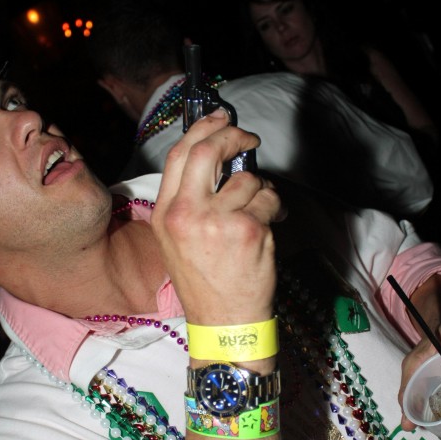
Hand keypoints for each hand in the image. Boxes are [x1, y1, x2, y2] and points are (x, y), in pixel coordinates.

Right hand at [150, 110, 283, 326]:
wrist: (223, 322)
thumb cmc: (204, 283)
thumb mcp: (178, 241)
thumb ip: (190, 200)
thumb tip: (219, 160)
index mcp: (165, 214)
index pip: (179, 155)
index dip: (202, 128)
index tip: (219, 117)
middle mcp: (186, 213)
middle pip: (208, 150)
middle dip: (233, 135)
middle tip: (249, 139)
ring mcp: (217, 221)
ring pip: (248, 180)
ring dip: (260, 192)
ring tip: (256, 217)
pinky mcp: (248, 229)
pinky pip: (269, 200)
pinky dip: (275, 210)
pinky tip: (266, 230)